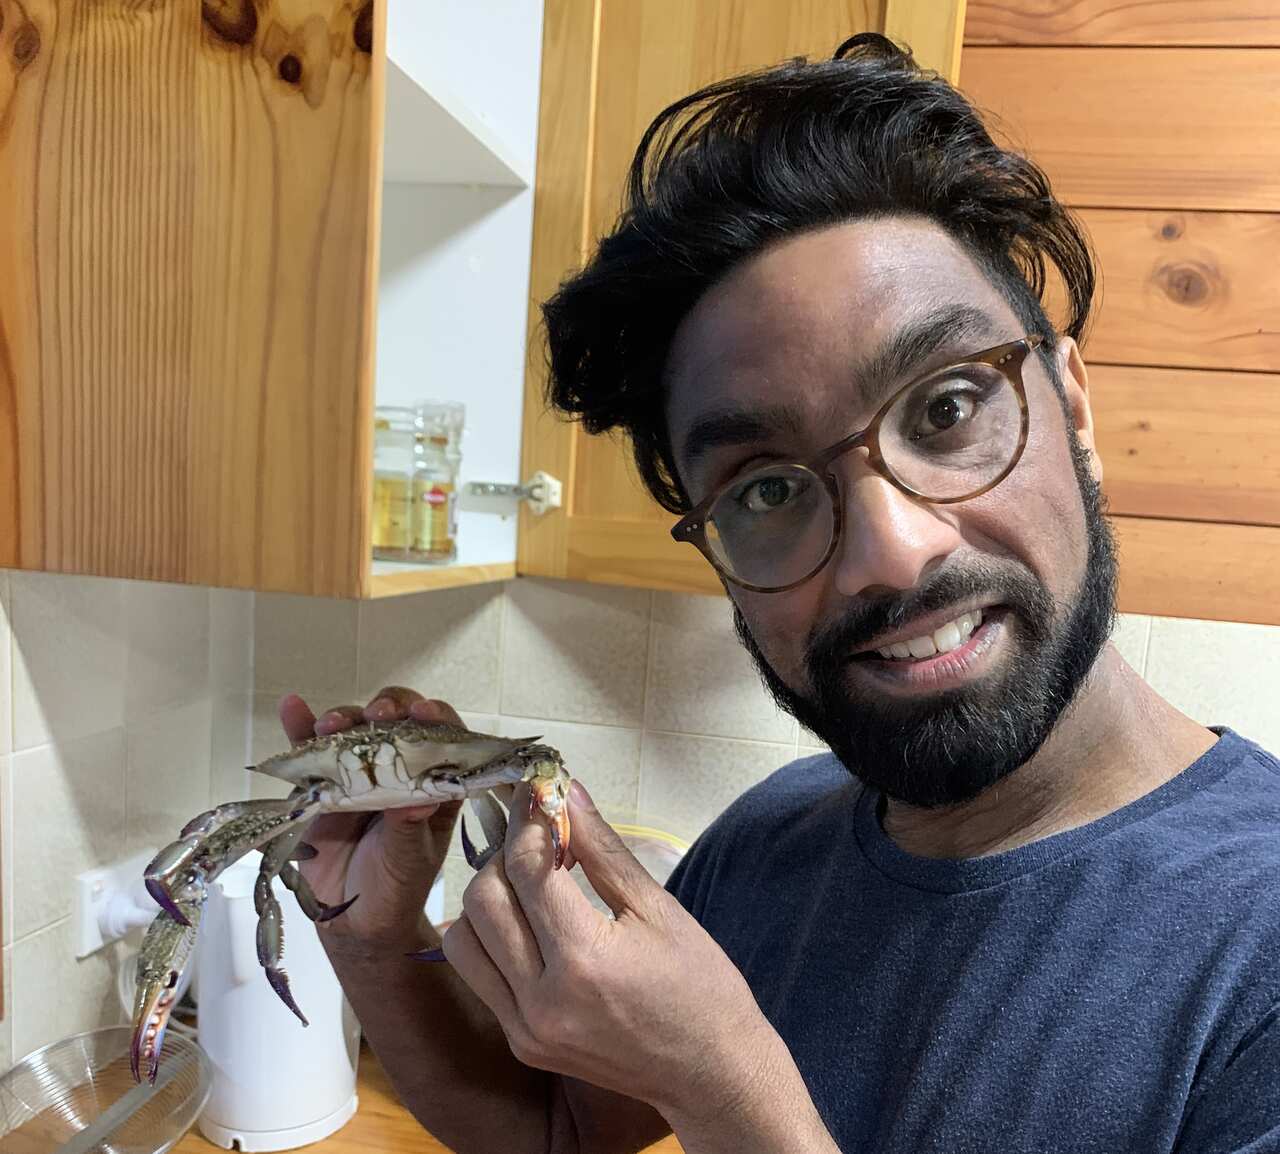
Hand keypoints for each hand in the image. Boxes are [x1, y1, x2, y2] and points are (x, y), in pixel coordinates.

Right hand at [278, 687, 461, 952]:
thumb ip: (409, 828)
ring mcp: (359, 771)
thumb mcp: (409, 859)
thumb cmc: (397, 886)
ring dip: (344, 717)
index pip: (444, 736)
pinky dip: (300, 727)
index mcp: (436, 781)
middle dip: (388, 708)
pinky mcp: (321, 782)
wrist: (354, 919)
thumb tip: (417, 801)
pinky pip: (310, 751)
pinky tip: (292, 707)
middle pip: (397, 720)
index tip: (424, 712)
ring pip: (355, 729)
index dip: (436, 717)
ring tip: (332, 724)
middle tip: (378, 714)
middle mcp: (400, 767)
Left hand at [442, 779, 799, 1135]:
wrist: (711, 1073)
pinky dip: (490, 936)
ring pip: (463, 938)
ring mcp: (525, 1028)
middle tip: (539, 836)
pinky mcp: (521, 1042)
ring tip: (530, 880)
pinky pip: (479, 975)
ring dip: (488, 896)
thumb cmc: (700, 985)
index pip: (528, 868)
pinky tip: (527, 920)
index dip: (529, 819)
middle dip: (505, 854)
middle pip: (483, 899)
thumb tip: (568, 791)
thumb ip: (602, 848)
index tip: (538, 791)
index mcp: (584, 960)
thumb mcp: (658, 907)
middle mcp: (542, 1000)